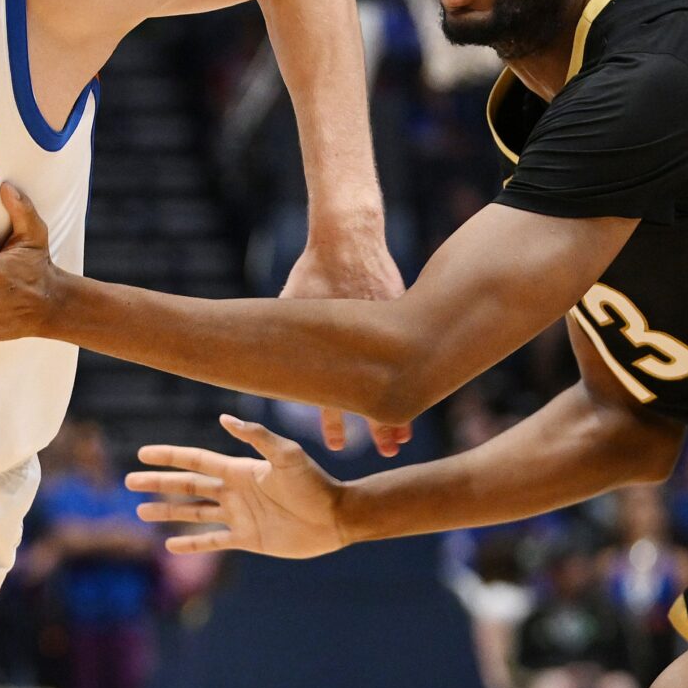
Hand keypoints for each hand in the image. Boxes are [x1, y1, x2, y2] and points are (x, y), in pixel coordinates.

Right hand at [127, 414, 347, 558]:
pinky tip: (171, 545)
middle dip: (158, 483)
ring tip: (141, 511)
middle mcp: (235, 491)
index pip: (196, 460)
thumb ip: (257, 437)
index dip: (169, 456)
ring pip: (194, 512)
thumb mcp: (287, 455)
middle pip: (187, 485)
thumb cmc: (315, 484)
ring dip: (168, 512)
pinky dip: (192, 544)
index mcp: (240, 470)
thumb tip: (224, 418)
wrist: (337, 518)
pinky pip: (213, 541)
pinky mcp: (248, 539)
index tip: (142, 453)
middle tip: (129, 482)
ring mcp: (239, 516)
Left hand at [280, 229, 410, 454]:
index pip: (332, 398)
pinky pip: (411, 352)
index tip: (338, 446)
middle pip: (373, 397)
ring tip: (406, 432)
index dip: (334, 425)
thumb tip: (266, 361)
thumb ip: (287, 335)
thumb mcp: (291, 304)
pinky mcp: (403, 316)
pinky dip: (415, 373)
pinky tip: (421, 390)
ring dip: (403, 406)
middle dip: (381, 426)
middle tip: (388, 451)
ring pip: (399, 380)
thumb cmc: (313, 271)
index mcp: (332, 345)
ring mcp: (387, 331)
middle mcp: (363, 344)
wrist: (348, 237)